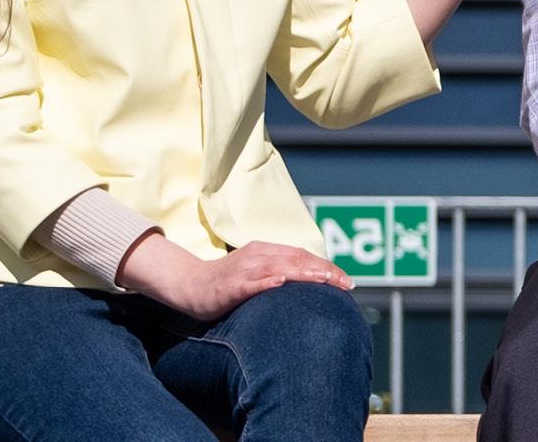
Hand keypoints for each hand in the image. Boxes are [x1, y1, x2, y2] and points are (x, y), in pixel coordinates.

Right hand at [114, 236, 350, 322]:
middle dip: (324, 271)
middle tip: (346, 284)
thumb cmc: (227, 282)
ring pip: (279, 268)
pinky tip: (280, 283)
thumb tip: (310, 282)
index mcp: (266, 251)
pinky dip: (266, 282)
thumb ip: (280, 272)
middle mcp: (258, 256)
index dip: (327, 267)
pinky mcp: (230, 286)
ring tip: (326, 280)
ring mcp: (244, 270)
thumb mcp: (258, 273)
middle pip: (297, 260)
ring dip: (304, 274)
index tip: (347, 282)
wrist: (189, 286)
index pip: (303, 257)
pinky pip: (251, 283)